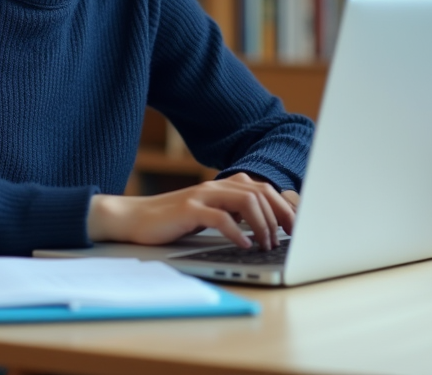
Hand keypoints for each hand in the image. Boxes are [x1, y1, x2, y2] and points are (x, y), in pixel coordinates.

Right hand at [88, 173, 295, 249]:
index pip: (263, 189)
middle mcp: (215, 187)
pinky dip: (237, 232)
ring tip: (266, 244)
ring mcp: (202, 196)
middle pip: (259, 193)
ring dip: (261, 225)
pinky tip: (244, 245)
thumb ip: (232, 214)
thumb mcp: (208, 214)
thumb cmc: (172, 220)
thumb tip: (264, 226)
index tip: (297, 226)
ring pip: (245, 202)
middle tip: (288, 236)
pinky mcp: (188, 210)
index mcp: (223, 186)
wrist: (134, 218)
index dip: (284, 206)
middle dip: (279, 214)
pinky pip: (220, 218)